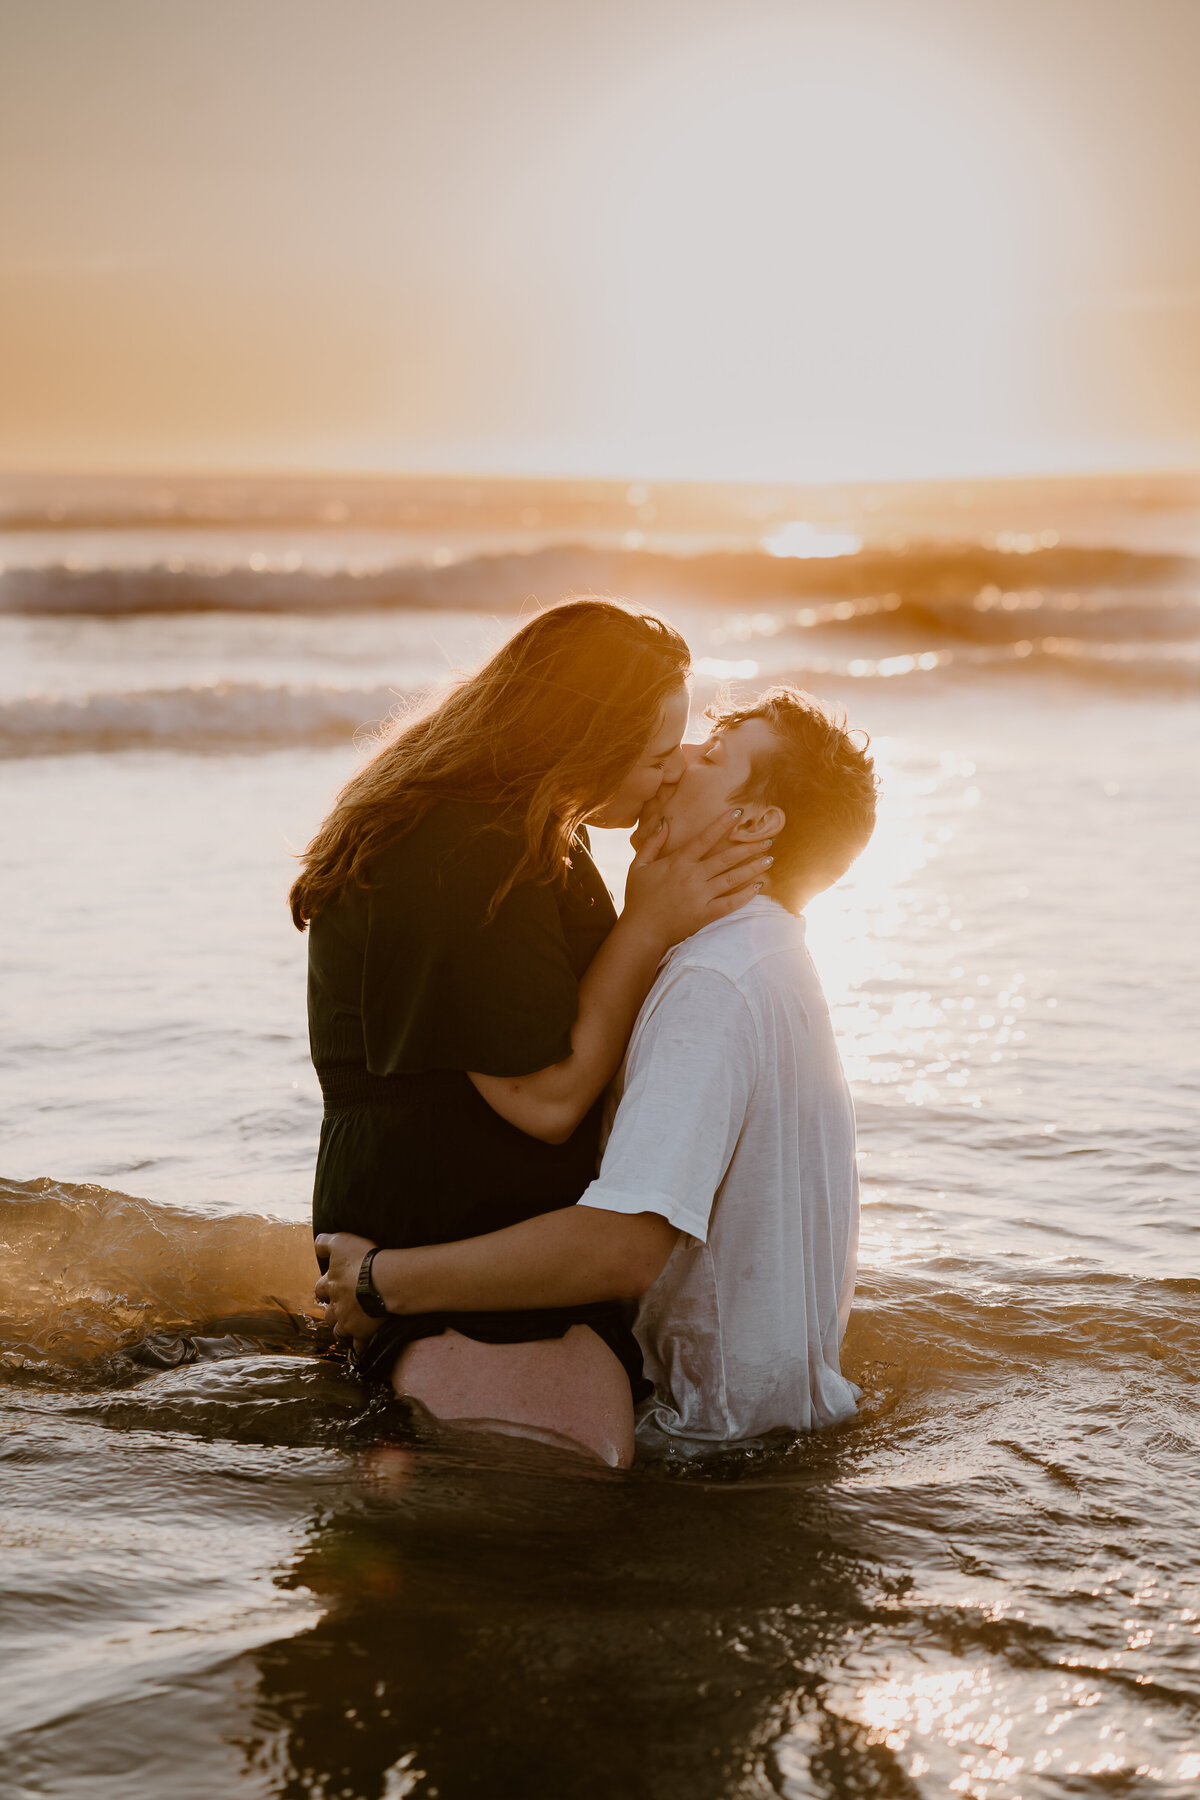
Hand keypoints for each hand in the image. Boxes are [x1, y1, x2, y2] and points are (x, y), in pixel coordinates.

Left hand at [314, 1231, 382, 1342]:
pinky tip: (363, 1348)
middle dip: (333, 1312)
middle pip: (328, 1314)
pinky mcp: (362, 1334)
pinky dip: (360, 1348)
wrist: (383, 1280)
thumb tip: (316, 1245)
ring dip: (343, 1329)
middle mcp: (335, 1306)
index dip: (325, 1289)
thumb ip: (324, 1242)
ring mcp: (348, 1322)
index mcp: (329, 1285)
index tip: (331, 1289)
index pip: (320, 1290)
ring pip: (339, 1331)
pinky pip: (359, 1347)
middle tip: (343, 1309)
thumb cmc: (363, 1259)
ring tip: (351, 1328)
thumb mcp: (341, 1242)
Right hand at [622, 807, 773, 948]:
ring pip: (733, 878)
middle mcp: (693, 877)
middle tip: (767, 839)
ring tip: (769, 859)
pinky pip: (731, 903)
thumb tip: (664, 822)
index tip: (738, 813)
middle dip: (749, 848)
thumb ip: (653, 843)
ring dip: (753, 868)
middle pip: (726, 858)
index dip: (722, 824)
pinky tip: (758, 887)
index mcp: (678, 862)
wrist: (642, 930)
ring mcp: (701, 896)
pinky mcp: (706, 914)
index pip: (704, 838)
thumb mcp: (639, 866)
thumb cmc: (639, 898)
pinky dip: (746, 895)